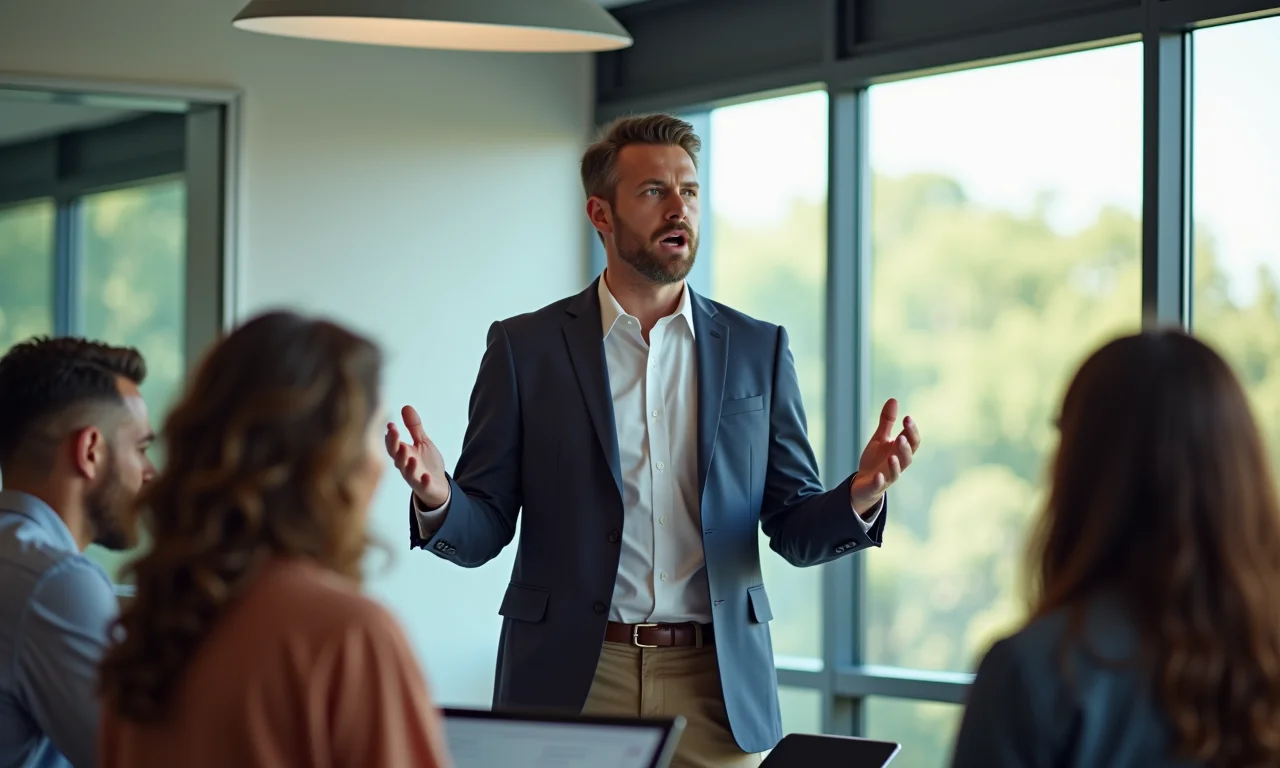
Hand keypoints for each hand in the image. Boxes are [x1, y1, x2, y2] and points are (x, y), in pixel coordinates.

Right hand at [384, 405, 448, 509]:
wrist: (438, 486)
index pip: (393, 444)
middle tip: (394, 433)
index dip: (391, 435)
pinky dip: (423, 481)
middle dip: (395, 445)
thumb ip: (414, 427)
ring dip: (407, 464)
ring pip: (407, 472)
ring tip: (409, 454)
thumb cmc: (426, 464)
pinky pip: (422, 485)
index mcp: (403, 454)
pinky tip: (426, 476)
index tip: (391, 424)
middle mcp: (406, 466)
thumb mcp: (422, 442)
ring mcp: (415, 477)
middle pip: (397, 457)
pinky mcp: (425, 487)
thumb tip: (406, 406)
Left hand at [850, 398, 919, 516]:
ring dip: (895, 464)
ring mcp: (887, 476)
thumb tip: (894, 399)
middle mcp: (897, 464)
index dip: (911, 430)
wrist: (864, 483)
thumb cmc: (876, 460)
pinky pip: (879, 485)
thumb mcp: (880, 438)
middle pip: (908, 456)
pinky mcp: (876, 486)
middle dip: (906, 447)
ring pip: (896, 472)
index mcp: (899, 451)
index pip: (912, 441)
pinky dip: (880, 480)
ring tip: (892, 456)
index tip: (907, 418)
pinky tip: (877, 475)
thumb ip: (887, 421)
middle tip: (902, 436)